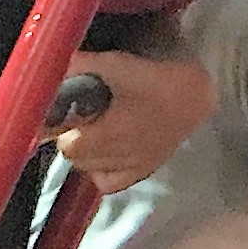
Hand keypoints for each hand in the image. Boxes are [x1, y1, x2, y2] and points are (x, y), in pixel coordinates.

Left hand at [51, 44, 215, 191]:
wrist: (199, 95)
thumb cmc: (158, 78)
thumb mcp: (118, 65)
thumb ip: (81, 65)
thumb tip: (48, 66)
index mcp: (110, 133)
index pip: (66, 142)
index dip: (57, 125)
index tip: (60, 109)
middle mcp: (119, 156)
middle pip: (74, 157)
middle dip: (70, 136)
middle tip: (77, 114)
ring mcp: (131, 167)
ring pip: (88, 170)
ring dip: (84, 152)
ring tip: (91, 130)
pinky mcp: (144, 170)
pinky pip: (108, 182)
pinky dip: (100, 171)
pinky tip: (104, 153)